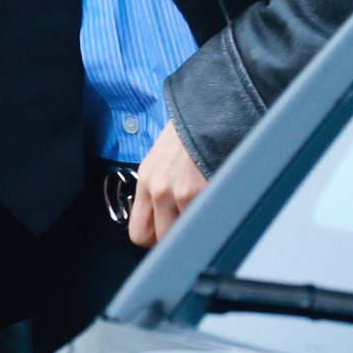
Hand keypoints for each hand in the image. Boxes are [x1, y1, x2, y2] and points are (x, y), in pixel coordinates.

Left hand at [128, 119, 207, 247]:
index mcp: (146, 181)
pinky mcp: (204, 191)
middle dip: (175, 237)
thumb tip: (160, 216)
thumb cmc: (186, 134)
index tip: (164, 233)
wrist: (208, 112)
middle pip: (162, 239)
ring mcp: (182, 193)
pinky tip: (213, 201)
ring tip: (202, 209)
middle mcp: (159, 190)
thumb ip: (156, 189)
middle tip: (185, 224)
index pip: (138, 233)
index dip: (153, 239)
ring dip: (195, 226)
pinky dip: (210, 217)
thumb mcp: (159, 160)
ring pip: (185, 234)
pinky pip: (205, 220)